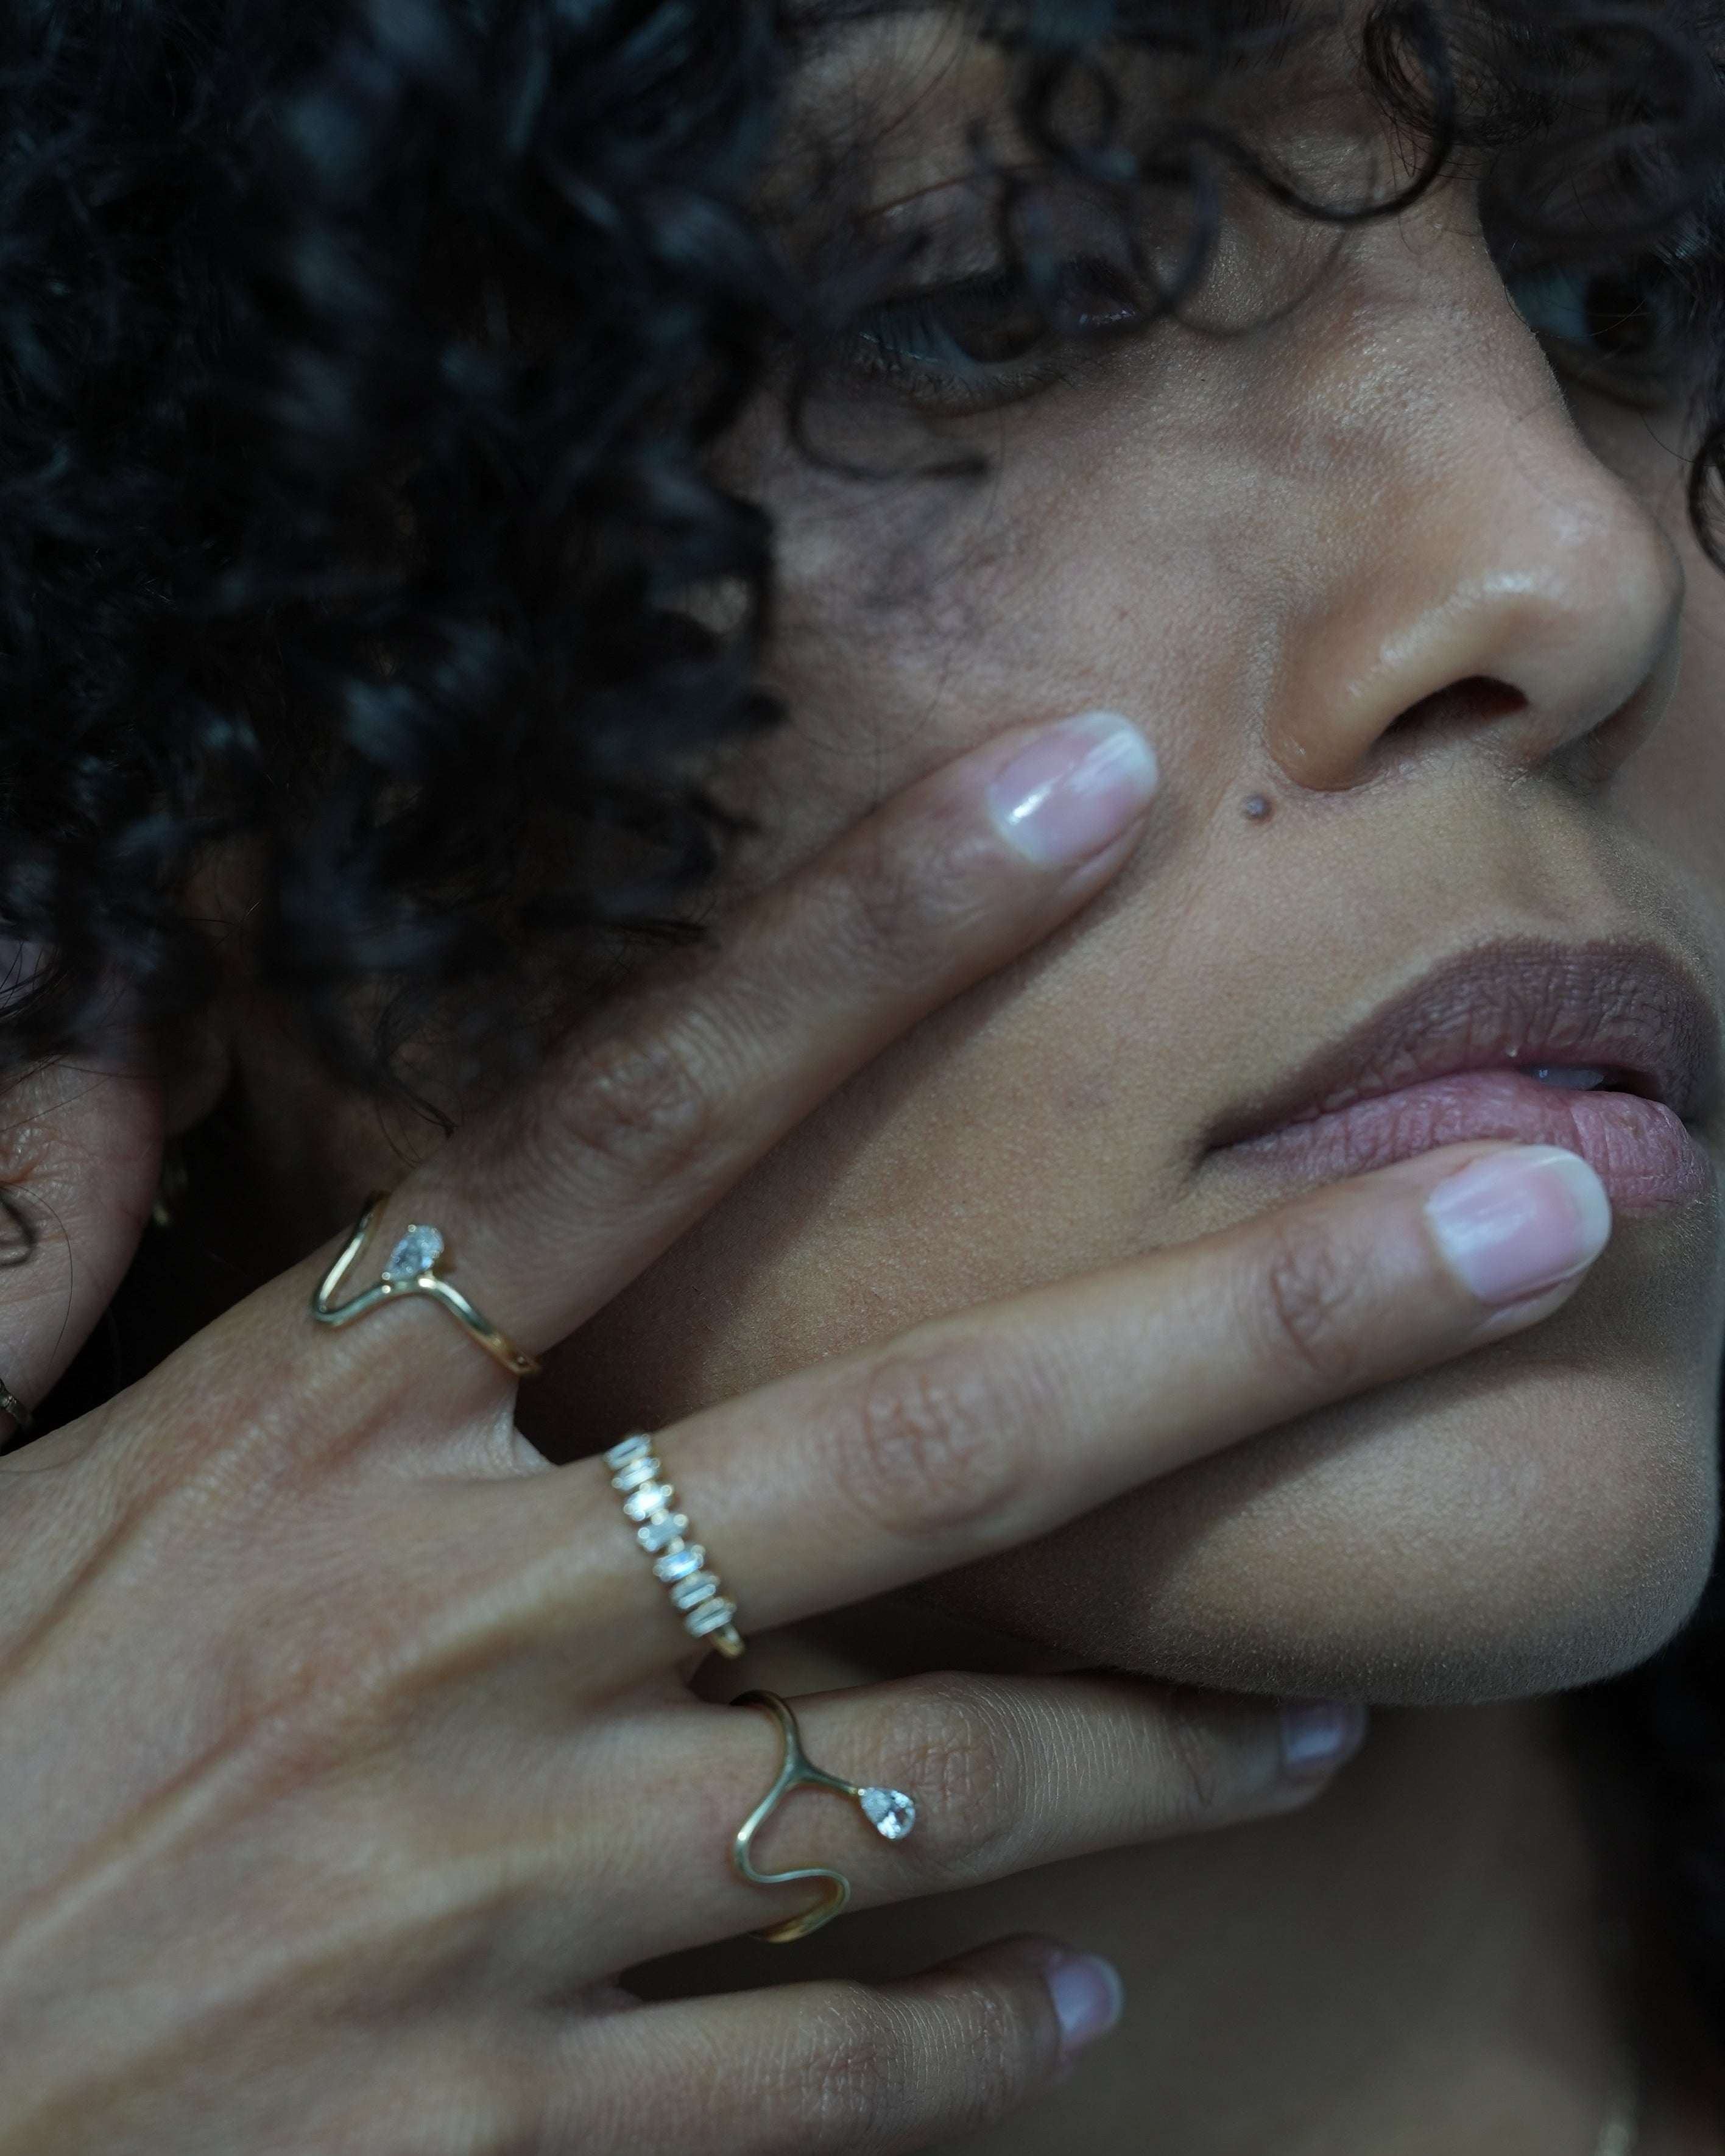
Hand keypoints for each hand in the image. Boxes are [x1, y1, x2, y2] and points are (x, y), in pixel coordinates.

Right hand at [0, 714, 1609, 2153]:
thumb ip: (14, 1231)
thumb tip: (79, 1035)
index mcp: (309, 1429)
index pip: (632, 1117)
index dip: (865, 937)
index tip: (1086, 792)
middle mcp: (445, 1629)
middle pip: (926, 1440)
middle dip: (1257, 1324)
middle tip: (1535, 1233)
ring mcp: (491, 1889)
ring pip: (936, 1786)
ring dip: (1174, 1754)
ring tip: (1346, 1723)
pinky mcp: (487, 2126)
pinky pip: (820, 2073)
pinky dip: (980, 2034)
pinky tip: (1099, 1989)